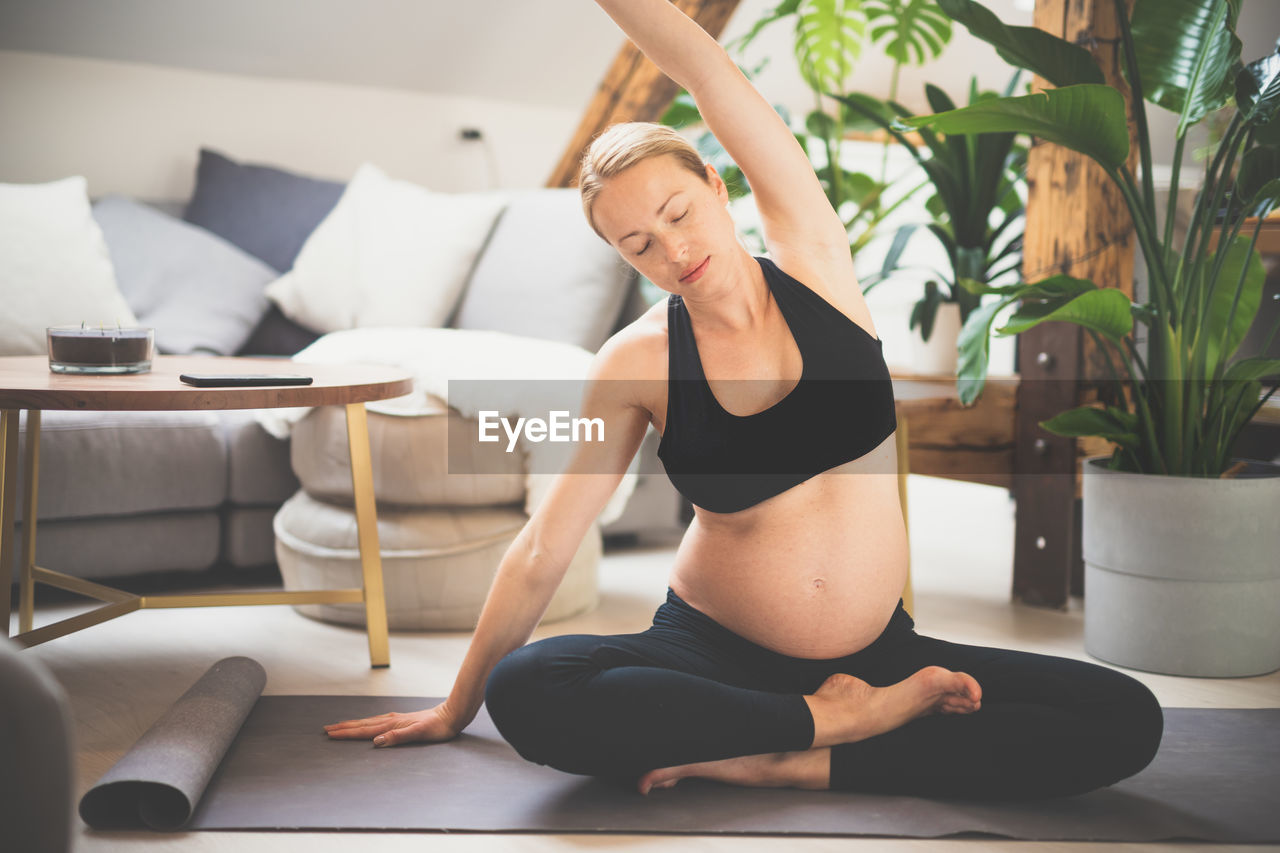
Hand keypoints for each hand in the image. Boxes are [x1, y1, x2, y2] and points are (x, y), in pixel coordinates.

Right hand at [324, 700, 464, 747]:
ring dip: (353, 724)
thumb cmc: (437, 727)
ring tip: (340, 725)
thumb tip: (376, 741)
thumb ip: (398, 737)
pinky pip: (378, 721)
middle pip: (362, 725)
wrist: (451, 715)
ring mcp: (396, 719)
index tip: (330, 734)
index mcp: (392, 725)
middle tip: (327, 729)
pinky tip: (368, 724)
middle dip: (344, 728)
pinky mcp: (402, 720)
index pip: (364, 731)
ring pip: (369, 722)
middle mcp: (391, 720)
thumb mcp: (419, 734)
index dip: (346, 733)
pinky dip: (367, 723)